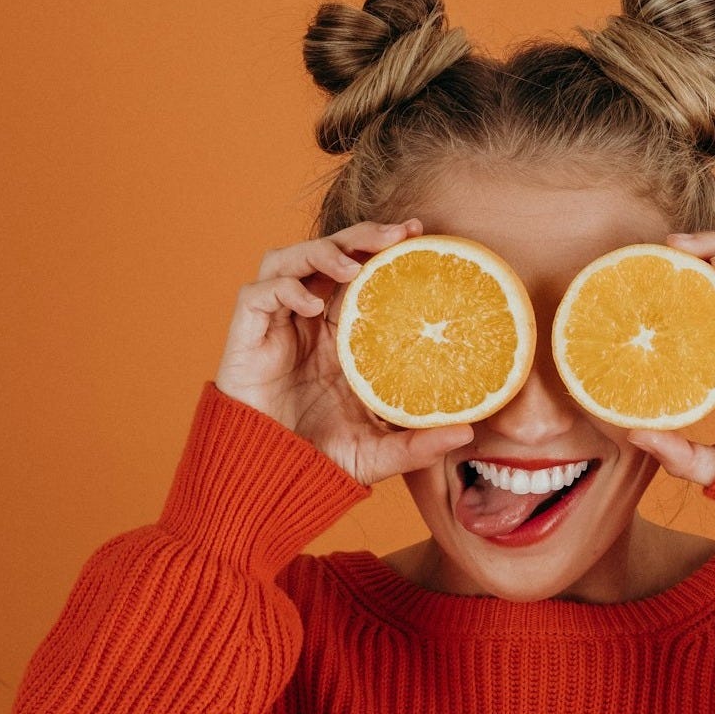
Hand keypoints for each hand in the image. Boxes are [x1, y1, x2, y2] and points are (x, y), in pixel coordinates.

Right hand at [214, 219, 473, 484]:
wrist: (268, 480)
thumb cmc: (320, 460)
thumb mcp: (380, 451)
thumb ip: (420, 443)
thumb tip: (468, 433)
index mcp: (342, 334)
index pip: (362, 272)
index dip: (384, 247)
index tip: (419, 234)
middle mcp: (309, 320)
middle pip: (330, 253)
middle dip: (361, 234)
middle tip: (398, 233)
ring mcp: (277, 325)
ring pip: (290, 259)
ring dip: (322, 252)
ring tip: (354, 266)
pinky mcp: (246, 336)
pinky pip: (258, 294)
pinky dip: (285, 288)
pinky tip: (312, 306)